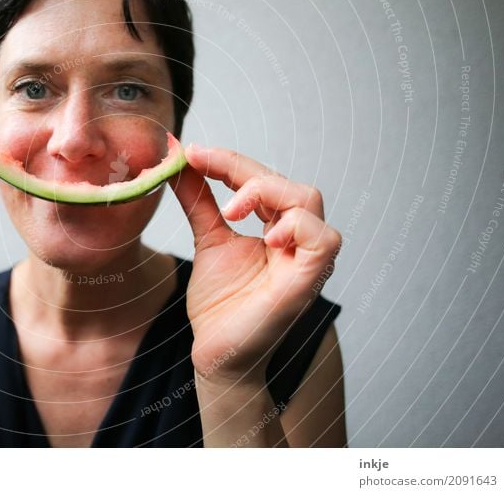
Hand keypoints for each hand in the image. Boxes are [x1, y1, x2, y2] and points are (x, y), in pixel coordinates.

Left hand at [169, 143, 340, 384]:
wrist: (217, 351)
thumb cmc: (220, 304)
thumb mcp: (208, 239)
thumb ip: (199, 201)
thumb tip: (180, 163)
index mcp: (278, 228)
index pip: (263, 180)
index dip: (229, 161)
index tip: (192, 152)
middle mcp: (298, 240)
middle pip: (286, 183)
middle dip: (241, 168)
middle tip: (202, 165)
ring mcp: (307, 259)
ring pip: (307, 200)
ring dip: (266, 192)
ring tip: (231, 210)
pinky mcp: (309, 280)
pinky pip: (323, 238)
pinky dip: (295, 226)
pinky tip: (264, 235)